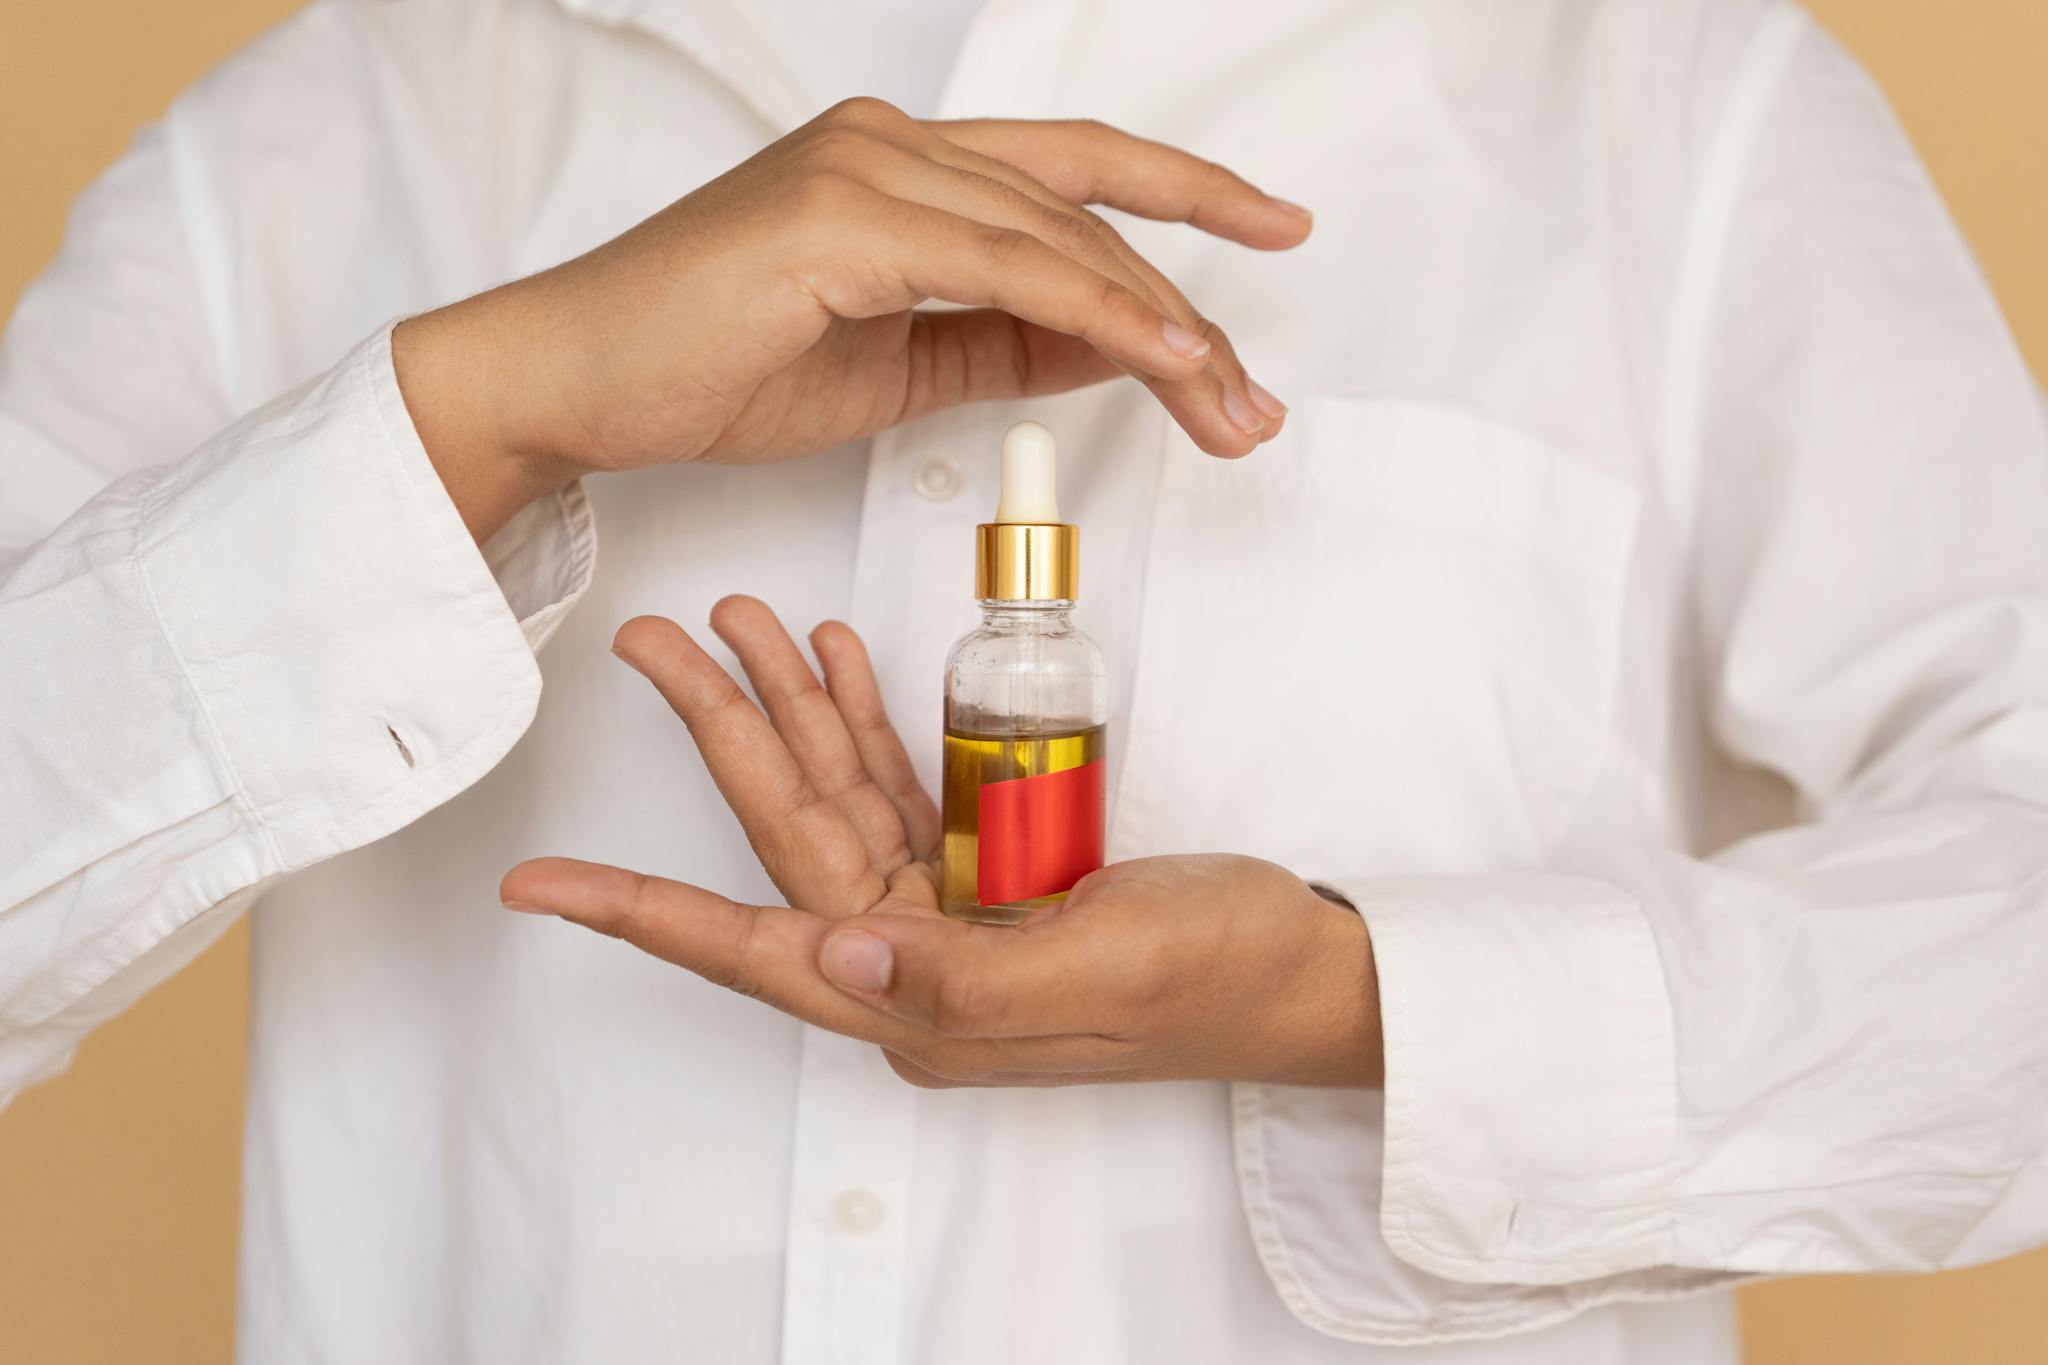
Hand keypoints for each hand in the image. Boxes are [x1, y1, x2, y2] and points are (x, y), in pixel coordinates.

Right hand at [395, 98, 1309, 539]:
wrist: (576, 382)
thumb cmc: (708, 366)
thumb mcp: (892, 365)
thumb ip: (1000, 342)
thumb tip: (1109, 347)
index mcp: (899, 168)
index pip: (1071, 174)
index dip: (1182, 196)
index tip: (1270, 228)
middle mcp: (891, 146)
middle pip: (1086, 215)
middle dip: (1186, 311)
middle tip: (1251, 399)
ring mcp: (866, 170)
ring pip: (1062, 241)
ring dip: (1162, 329)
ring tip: (1227, 404)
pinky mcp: (841, 219)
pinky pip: (1006, 268)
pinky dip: (1098, 313)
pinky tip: (1164, 357)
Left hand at [499, 599, 1381, 1088]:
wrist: (1311, 969)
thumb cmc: (1222, 978)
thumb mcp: (1103, 974)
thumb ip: (964, 983)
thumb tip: (829, 960)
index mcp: (921, 1004)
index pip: (759, 948)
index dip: (645, 914)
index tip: (542, 886)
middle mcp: (917, 960)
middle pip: (790, 837)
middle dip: (721, 740)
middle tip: (658, 644)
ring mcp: (954, 909)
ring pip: (841, 796)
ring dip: (790, 709)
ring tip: (735, 619)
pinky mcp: (998, 863)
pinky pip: (906, 785)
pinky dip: (868, 721)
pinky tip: (831, 661)